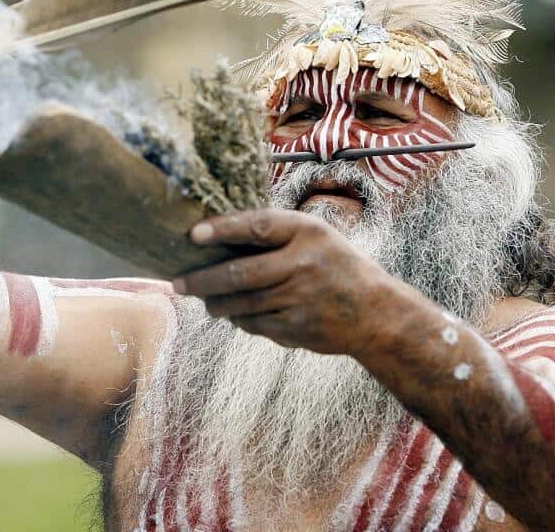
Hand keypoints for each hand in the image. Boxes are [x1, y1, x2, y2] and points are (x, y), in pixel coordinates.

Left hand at [172, 208, 396, 354]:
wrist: (376, 314)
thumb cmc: (337, 266)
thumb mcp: (317, 236)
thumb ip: (277, 233)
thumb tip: (217, 234)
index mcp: (309, 232)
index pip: (258, 226)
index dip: (222, 229)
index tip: (193, 235)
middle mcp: (304, 264)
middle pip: (239, 273)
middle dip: (202, 280)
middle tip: (178, 282)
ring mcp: (300, 299)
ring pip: (241, 304)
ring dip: (216, 303)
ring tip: (204, 300)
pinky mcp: (297, 328)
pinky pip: (254, 324)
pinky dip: (239, 320)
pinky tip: (233, 314)